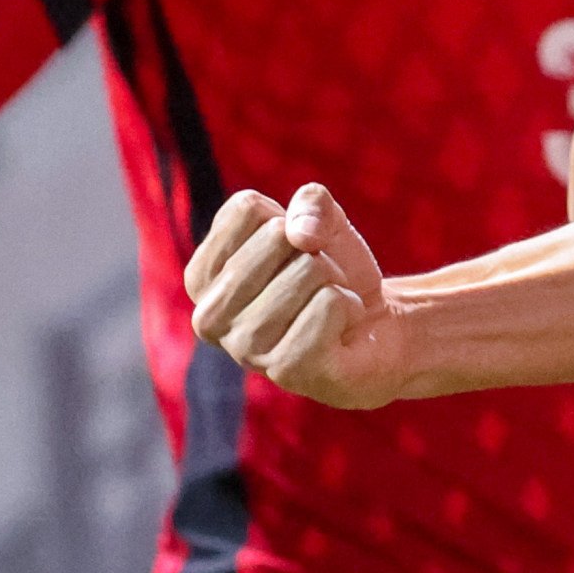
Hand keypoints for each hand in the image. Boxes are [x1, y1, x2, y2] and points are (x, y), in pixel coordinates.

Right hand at [184, 183, 410, 407]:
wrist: (372, 325)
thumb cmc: (331, 269)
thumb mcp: (320, 219)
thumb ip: (310, 202)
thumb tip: (300, 235)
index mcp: (202, 276)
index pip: (245, 208)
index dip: (286, 218)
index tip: (293, 250)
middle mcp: (210, 317)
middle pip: (276, 236)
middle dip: (313, 249)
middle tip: (314, 282)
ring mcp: (244, 348)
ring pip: (309, 270)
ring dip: (333, 280)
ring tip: (325, 306)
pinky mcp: (285, 370)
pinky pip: (329, 303)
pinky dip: (349, 305)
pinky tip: (339, 328)